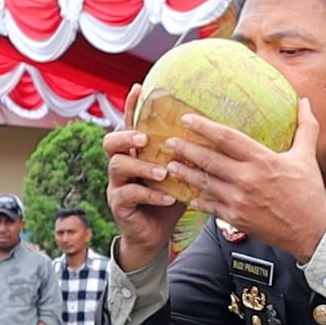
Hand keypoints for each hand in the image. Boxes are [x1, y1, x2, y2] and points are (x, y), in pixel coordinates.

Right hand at [105, 84, 188, 270]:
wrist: (155, 236)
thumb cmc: (168, 201)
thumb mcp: (179, 176)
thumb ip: (187, 157)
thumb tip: (214, 136)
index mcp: (137, 154)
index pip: (130, 125)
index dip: (132, 107)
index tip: (139, 88)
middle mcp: (122, 165)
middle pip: (110, 142)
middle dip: (127, 136)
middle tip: (145, 138)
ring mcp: (117, 185)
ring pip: (118, 166)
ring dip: (142, 167)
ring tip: (163, 172)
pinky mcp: (119, 204)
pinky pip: (129, 194)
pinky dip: (149, 194)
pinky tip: (166, 197)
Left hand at [162, 100, 325, 261]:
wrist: (311, 232)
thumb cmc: (309, 194)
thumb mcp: (307, 156)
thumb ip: (306, 127)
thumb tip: (305, 102)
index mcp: (263, 160)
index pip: (226, 137)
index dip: (204, 126)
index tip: (187, 119)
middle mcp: (248, 179)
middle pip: (208, 159)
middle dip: (185, 148)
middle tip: (169, 141)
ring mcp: (239, 200)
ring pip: (204, 183)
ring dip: (185, 173)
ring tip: (170, 165)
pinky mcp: (236, 218)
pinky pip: (210, 207)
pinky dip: (197, 200)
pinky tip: (188, 194)